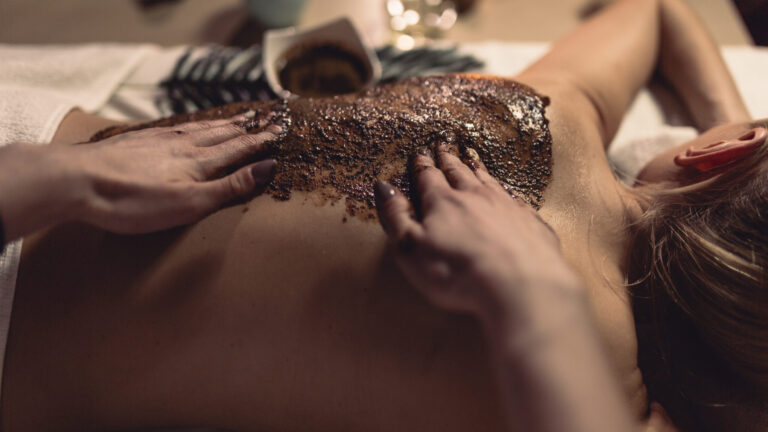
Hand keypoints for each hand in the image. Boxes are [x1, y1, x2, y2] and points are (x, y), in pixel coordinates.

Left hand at [0, 114, 281, 239]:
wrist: (77, 180)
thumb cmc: (133, 201)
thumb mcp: (189, 203)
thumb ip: (229, 186)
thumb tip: (267, 167)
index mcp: (200, 162)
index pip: (241, 148)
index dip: (263, 141)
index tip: (283, 130)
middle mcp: (185, 145)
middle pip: (225, 133)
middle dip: (250, 127)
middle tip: (269, 116)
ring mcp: (161, 140)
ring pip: (203, 128)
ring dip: (226, 123)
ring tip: (241, 117)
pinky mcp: (140, 141)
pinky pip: (180, 127)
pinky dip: (197, 123)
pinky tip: (193, 125)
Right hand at [374, 143, 582, 325]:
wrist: (519, 284)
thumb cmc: (457, 271)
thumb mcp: (411, 248)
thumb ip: (395, 216)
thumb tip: (383, 187)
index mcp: (443, 203)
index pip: (428, 177)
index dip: (422, 165)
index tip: (420, 153)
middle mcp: (475, 197)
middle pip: (458, 173)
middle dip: (448, 159)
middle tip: (445, 145)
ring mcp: (506, 207)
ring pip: (488, 180)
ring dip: (477, 168)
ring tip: (472, 156)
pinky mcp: (530, 223)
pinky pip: (515, 199)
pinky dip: (507, 190)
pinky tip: (508, 191)